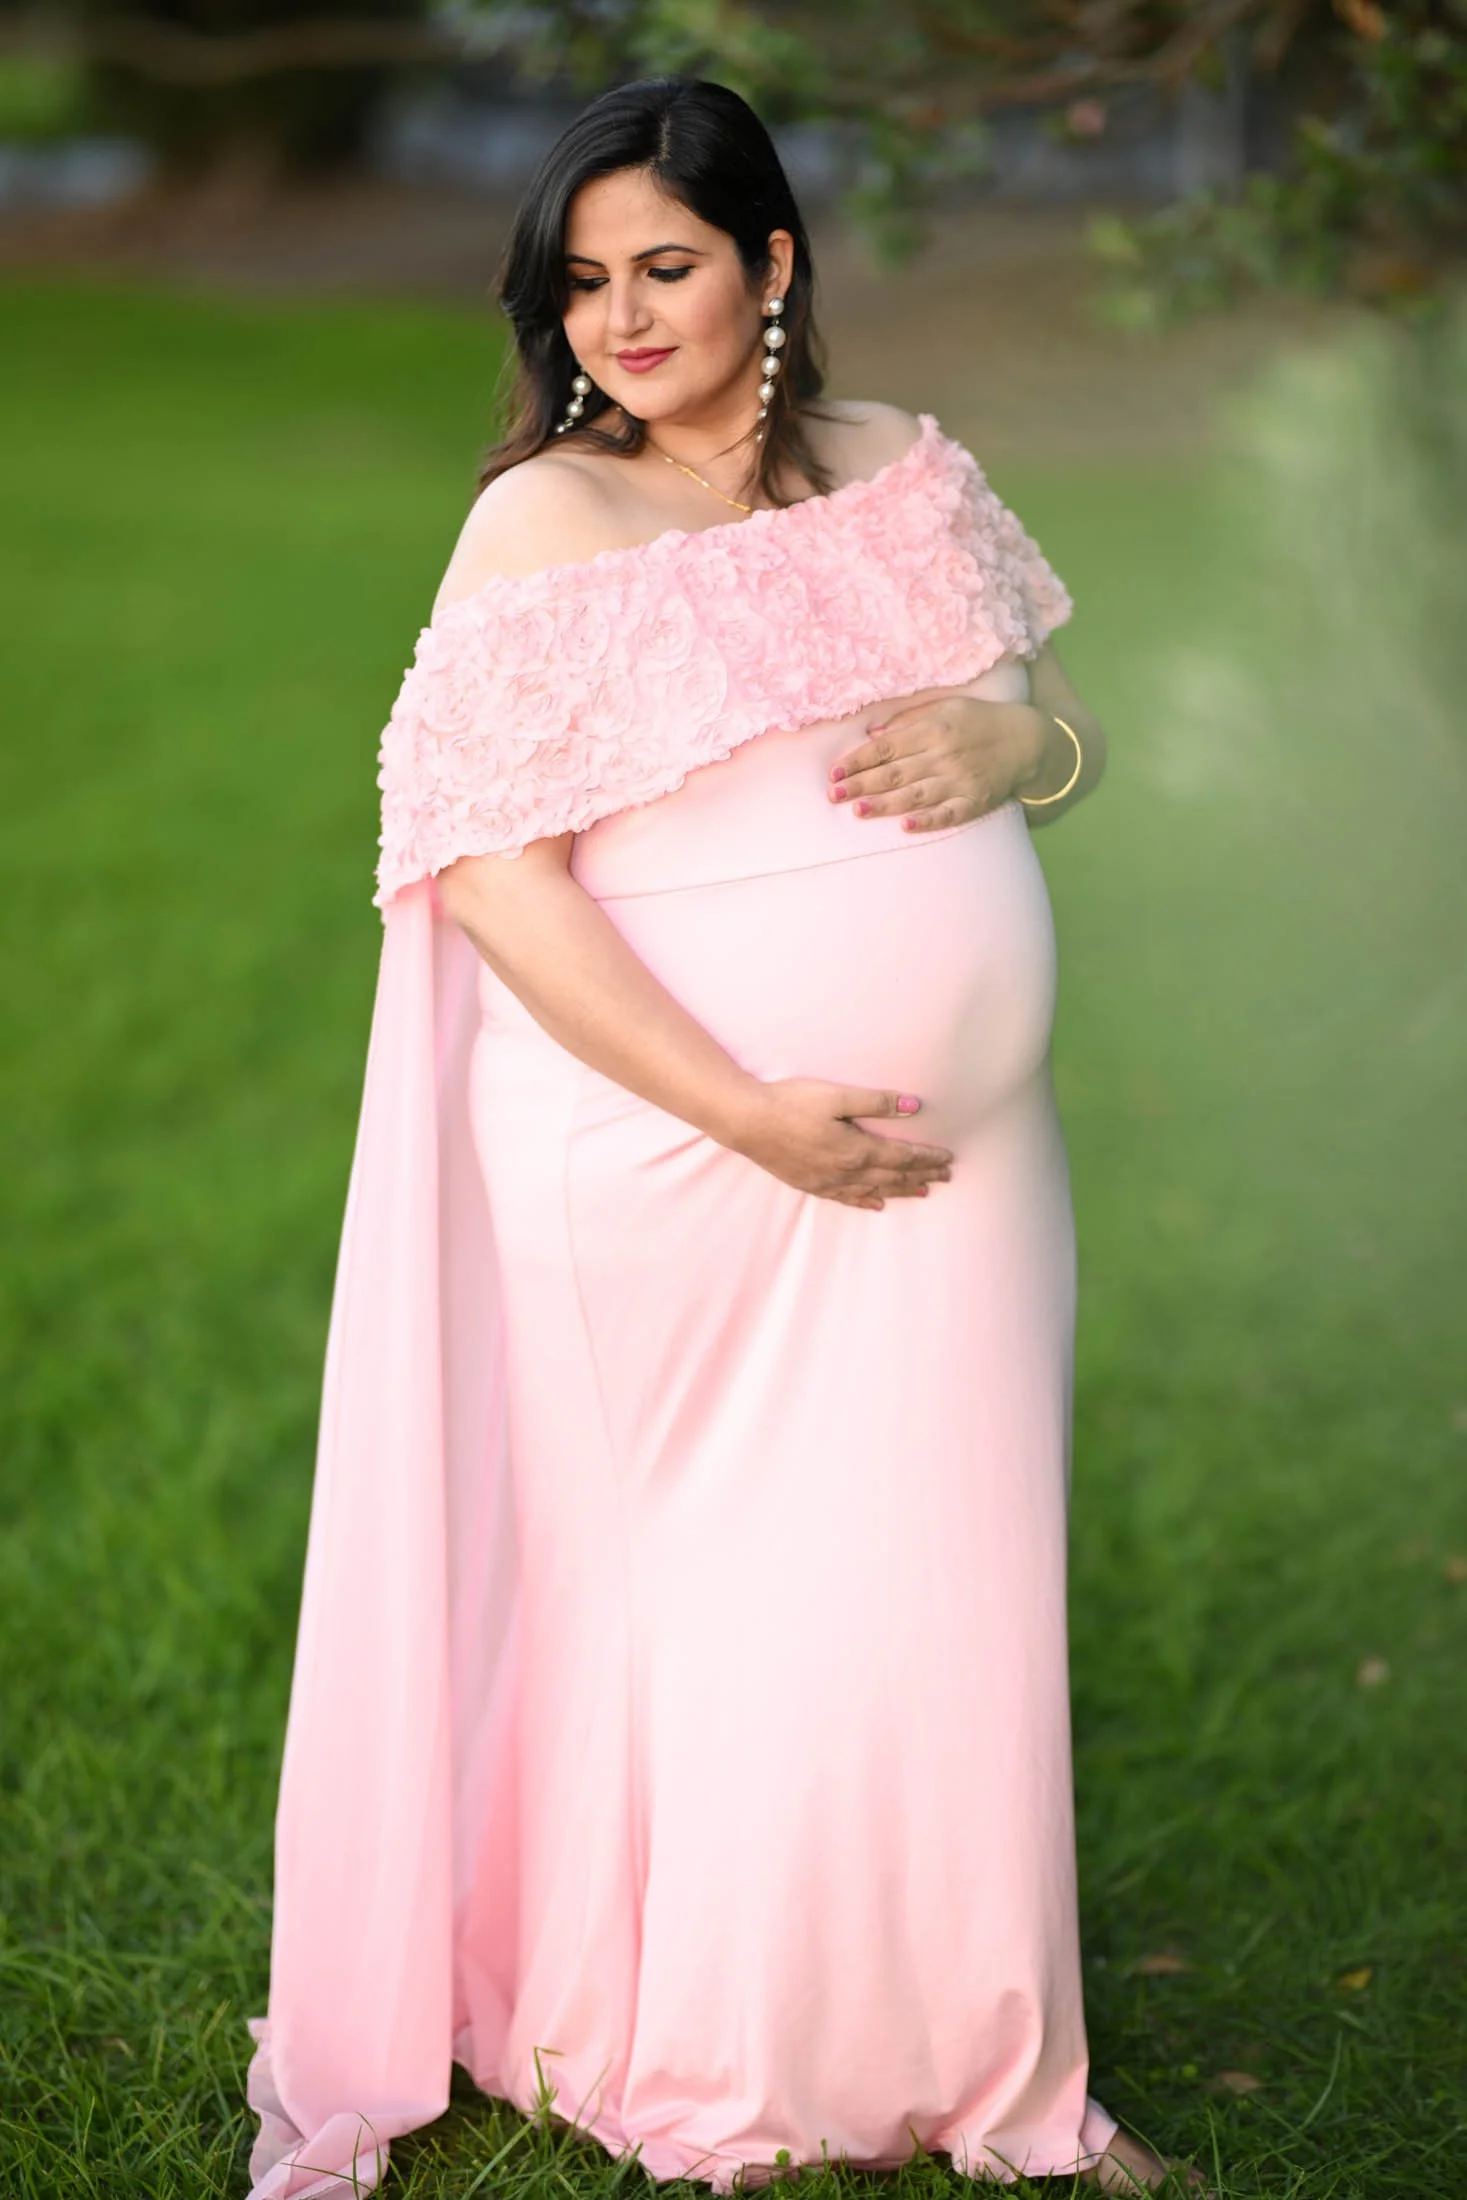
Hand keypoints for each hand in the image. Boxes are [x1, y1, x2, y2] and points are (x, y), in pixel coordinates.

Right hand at [726, 1080, 953, 1210]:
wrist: (747, 1122)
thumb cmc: (790, 1103)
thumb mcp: (837, 1096)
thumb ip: (876, 1102)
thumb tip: (914, 1106)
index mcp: (857, 1149)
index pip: (902, 1157)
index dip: (927, 1158)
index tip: (948, 1158)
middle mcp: (846, 1171)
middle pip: (893, 1177)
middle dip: (922, 1176)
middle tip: (946, 1177)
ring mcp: (827, 1182)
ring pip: (874, 1190)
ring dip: (901, 1191)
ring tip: (923, 1192)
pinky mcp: (811, 1184)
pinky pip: (846, 1198)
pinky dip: (866, 1201)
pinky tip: (876, 1204)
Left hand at [828, 695, 1051, 831]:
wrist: (1027, 740)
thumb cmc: (979, 721)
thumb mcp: (946, 708)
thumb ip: (908, 719)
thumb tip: (872, 733)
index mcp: (933, 730)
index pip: (887, 747)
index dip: (859, 760)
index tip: (834, 772)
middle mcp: (944, 755)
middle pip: (896, 772)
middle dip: (862, 784)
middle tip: (833, 795)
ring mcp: (960, 780)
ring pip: (916, 795)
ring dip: (886, 804)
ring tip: (857, 810)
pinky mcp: (975, 801)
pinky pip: (949, 814)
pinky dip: (928, 821)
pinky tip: (906, 826)